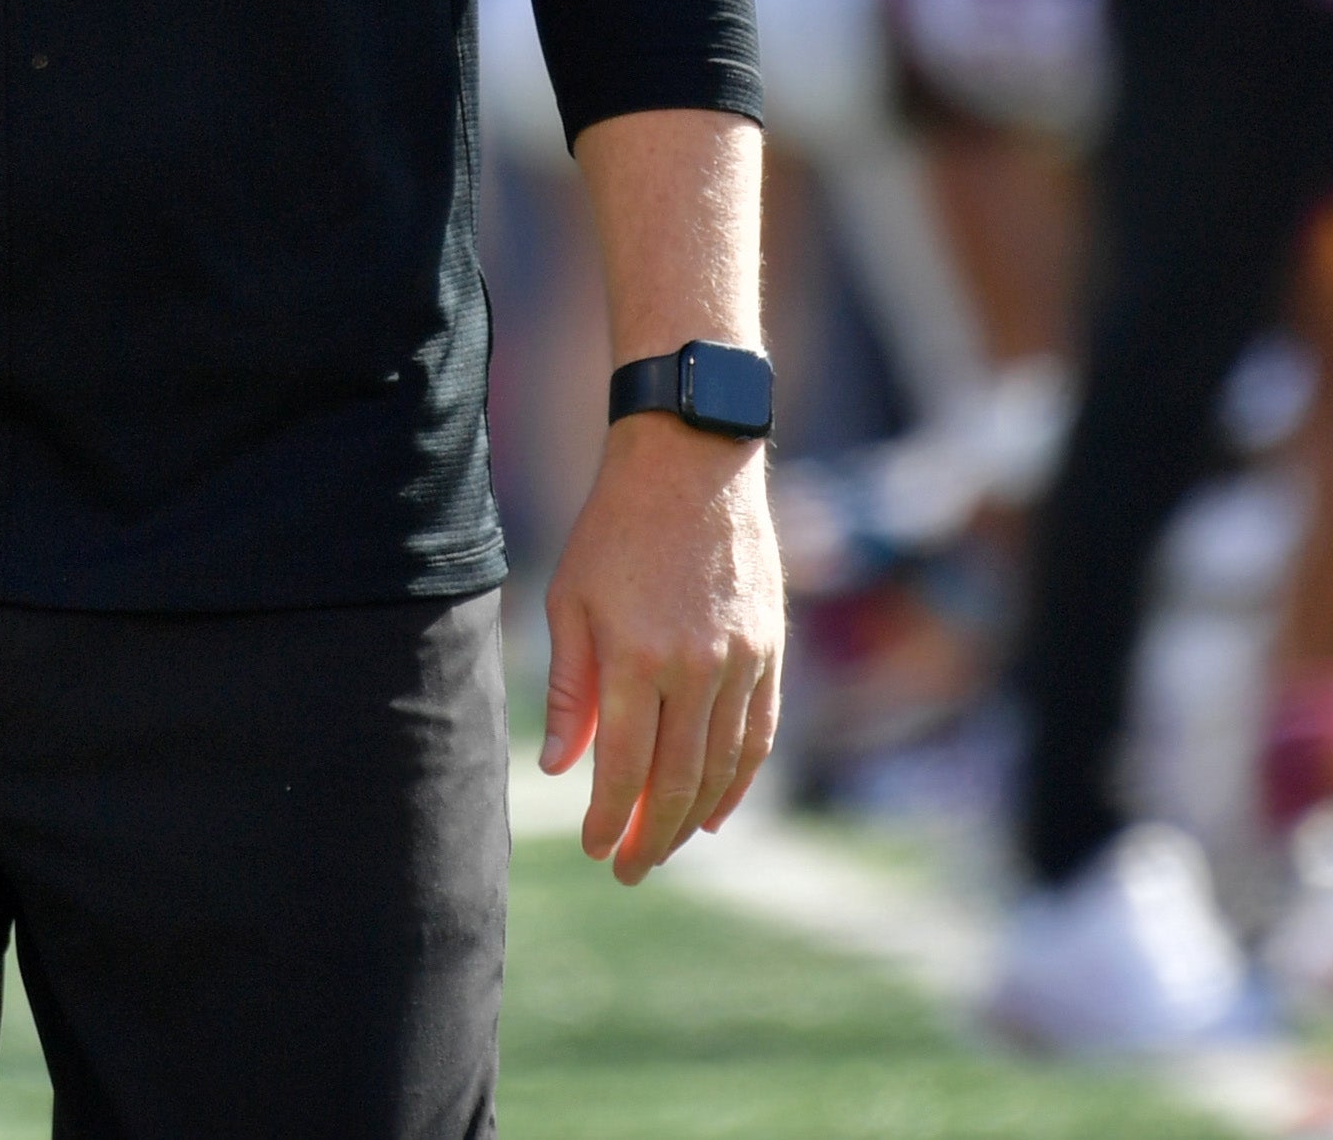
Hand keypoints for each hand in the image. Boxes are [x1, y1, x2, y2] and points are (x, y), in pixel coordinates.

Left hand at [539, 416, 782, 883]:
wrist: (691, 462)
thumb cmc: (616, 528)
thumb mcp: (570, 599)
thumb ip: (570, 687)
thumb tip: (561, 767)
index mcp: (637, 657)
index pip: (624, 767)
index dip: (609, 819)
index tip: (596, 851)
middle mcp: (695, 667)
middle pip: (678, 780)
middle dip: (652, 835)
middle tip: (631, 870)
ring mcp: (741, 660)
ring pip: (723, 765)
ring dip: (694, 817)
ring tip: (666, 846)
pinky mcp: (770, 649)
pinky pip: (759, 732)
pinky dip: (740, 779)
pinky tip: (717, 810)